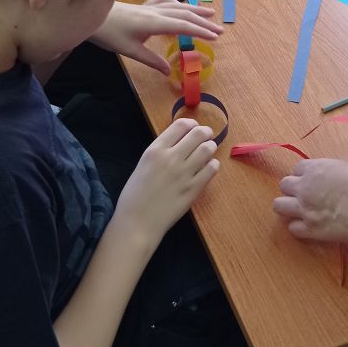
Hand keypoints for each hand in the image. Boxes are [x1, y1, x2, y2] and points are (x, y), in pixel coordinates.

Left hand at [92, 0, 221, 72]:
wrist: (92, 15)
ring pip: (177, 6)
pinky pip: (165, 2)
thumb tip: (169, 72)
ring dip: (195, 10)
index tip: (215, 37)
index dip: (200, 31)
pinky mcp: (143, 5)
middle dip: (203, 22)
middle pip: (184, 15)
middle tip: (220, 30)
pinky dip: (177, 3)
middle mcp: (155, 12)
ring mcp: (149, 6)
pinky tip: (180, 6)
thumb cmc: (109, 34)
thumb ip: (152, 60)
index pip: (183, 26)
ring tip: (210, 14)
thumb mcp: (130, 51)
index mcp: (154, 22)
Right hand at [118, 119, 218, 242]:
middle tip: (207, 136)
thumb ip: (161, 151)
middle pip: (198, 133)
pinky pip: (212, 168)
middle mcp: (171, 158)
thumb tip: (180, 140)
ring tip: (208, 151)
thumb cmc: (135, 195)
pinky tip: (208, 167)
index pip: (181, 125)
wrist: (137, 222)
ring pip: (208, 149)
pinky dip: (213, 164)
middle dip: (205, 132)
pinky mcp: (194, 189)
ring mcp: (185, 173)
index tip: (193, 128)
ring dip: (210, 147)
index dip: (191, 124)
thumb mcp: (143, 164)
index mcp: (155, 150)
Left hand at [273, 159, 347, 241]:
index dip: (305, 174)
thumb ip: (334, 171)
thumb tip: (333, 176)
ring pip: (279, 206)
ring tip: (300, 210)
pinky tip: (308, 226)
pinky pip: (292, 228)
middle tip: (305, 195)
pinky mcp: (311, 229)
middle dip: (293, 189)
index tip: (313, 180)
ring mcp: (305, 209)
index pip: (297, 168)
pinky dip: (298, 227)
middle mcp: (304, 188)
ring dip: (287, 206)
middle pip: (284, 185)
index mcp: (315, 169)